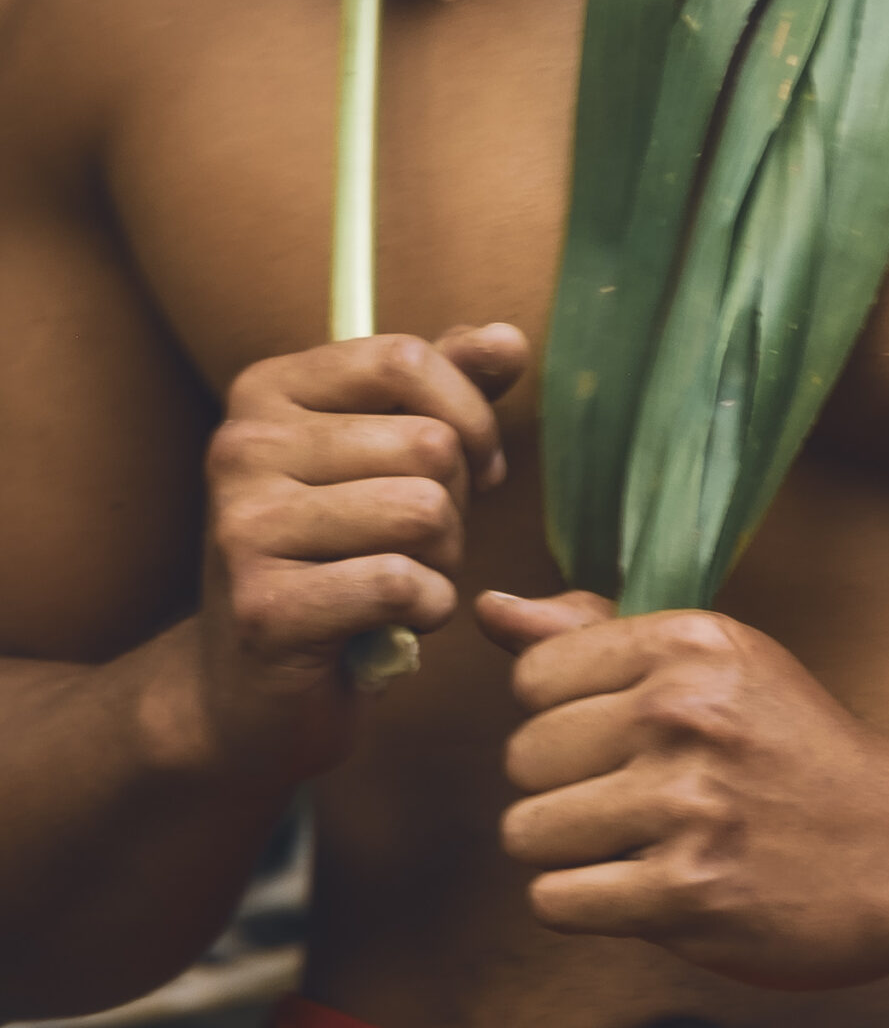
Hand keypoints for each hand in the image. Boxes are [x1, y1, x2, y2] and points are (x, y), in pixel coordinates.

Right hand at [192, 324, 527, 776]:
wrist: (246, 688)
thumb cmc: (337, 554)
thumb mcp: (387, 454)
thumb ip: (447, 388)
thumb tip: (508, 338)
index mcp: (268, 390)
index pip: (406, 359)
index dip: (470, 414)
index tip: (476, 464)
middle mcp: (242, 447)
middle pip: (429, 442)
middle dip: (455, 503)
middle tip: (415, 543)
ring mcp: (244, 527)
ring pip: (424, 510)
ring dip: (442, 560)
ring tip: (399, 580)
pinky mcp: (265, 608)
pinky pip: (403, 583)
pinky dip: (424, 610)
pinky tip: (391, 624)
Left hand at [476, 591, 888, 987]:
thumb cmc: (795, 751)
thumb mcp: (717, 665)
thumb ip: (596, 635)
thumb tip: (490, 609)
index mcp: (693, 642)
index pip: (534, 675)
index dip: (563, 713)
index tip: (619, 733)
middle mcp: (687, 713)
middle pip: (523, 757)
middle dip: (563, 786)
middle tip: (636, 795)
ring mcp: (688, 805)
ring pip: (529, 832)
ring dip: (570, 851)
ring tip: (637, 842)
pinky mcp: (688, 893)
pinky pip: (556, 900)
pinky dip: (586, 902)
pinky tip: (643, 885)